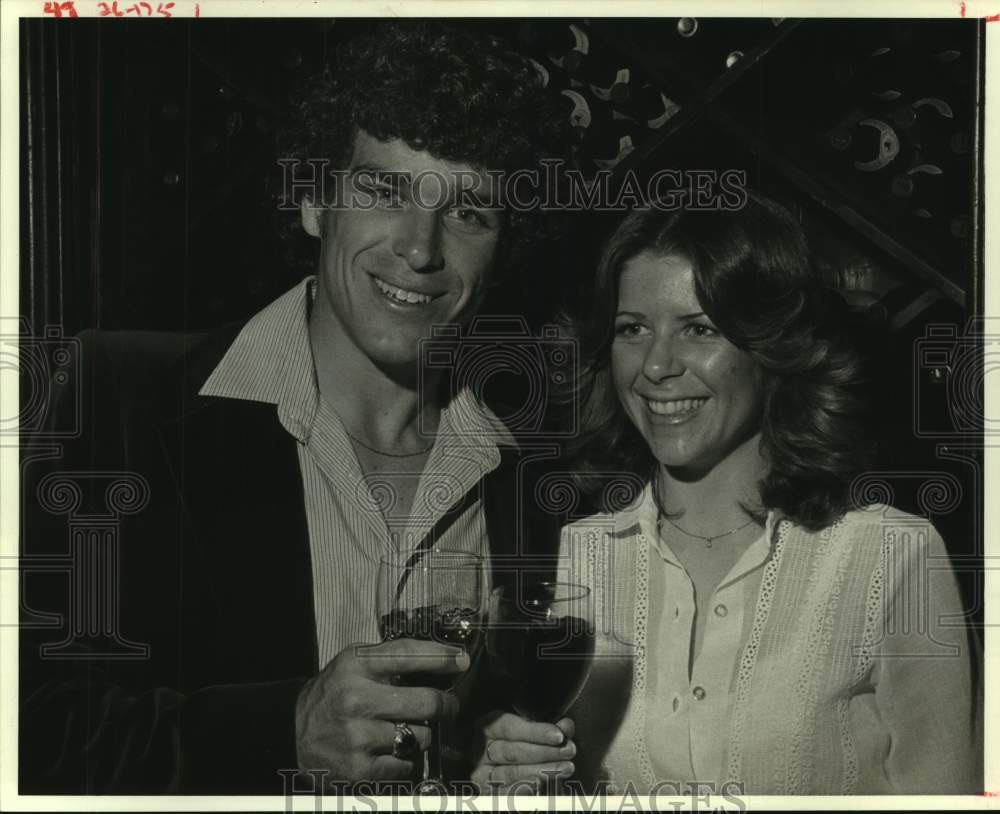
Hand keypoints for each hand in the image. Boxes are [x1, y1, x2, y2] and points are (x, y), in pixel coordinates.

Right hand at [295, 638, 468, 782]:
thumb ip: (391, 659)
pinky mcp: (360, 767)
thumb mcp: (354, 663)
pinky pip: (407, 763)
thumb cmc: (334, 693)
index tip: (461, 661)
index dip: (443, 659)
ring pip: (421, 736)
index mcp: (356, 666)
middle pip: (427, 702)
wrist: (294, 732)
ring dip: (422, 734)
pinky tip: (391, 749)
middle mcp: (357, 699)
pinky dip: (406, 758)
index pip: (410, 656)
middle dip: (446, 704)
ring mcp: (358, 736)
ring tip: (406, 728)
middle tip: (449, 706)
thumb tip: (445, 659)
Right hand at [471, 712, 575, 792]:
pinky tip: (541, 786)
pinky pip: (504, 794)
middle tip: (569, 751)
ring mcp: (480, 774)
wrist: (510, 769)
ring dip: (541, 771)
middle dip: (544, 751)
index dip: (535, 731)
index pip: (510, 727)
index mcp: (487, 727)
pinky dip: (524, 790)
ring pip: (510, 773)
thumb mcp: (535, 734)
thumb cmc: (523, 746)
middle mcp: (478, 750)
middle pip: (511, 751)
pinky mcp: (486, 793)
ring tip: (565, 768)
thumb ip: (551, 730)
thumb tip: (566, 726)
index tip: (559, 735)